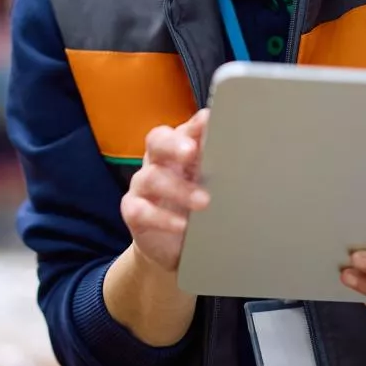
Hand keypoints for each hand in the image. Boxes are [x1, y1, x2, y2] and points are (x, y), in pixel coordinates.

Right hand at [119, 110, 209, 273]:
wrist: (173, 243)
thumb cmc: (193, 204)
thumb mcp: (208, 181)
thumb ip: (216, 159)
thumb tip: (232, 136)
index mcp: (175, 149)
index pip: (182, 129)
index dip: (193, 126)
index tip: (207, 122)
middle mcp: (156, 161)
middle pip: (157, 142)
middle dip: (174, 144)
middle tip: (191, 151)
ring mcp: (142, 186)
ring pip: (152, 177)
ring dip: (178, 188)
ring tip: (203, 202)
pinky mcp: (133, 211)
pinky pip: (142, 210)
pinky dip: (162, 217)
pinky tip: (182, 225)